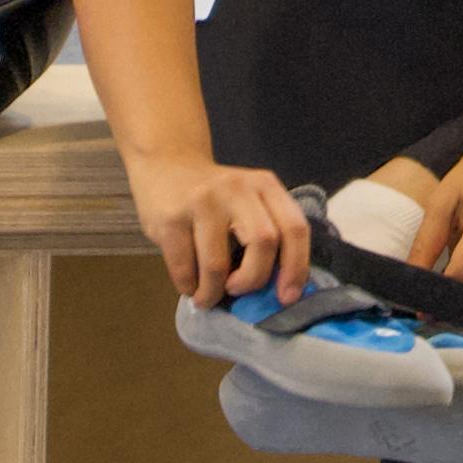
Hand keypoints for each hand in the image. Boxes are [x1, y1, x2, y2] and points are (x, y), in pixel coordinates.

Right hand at [127, 147, 310, 304]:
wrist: (165, 165)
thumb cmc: (214, 198)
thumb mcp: (248, 201)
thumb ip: (267, 232)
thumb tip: (278, 290)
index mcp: (265, 185)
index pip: (295, 227)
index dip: (297, 267)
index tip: (287, 297)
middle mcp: (237, 188)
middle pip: (263, 243)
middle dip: (252, 280)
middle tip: (236, 291)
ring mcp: (202, 200)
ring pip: (218, 265)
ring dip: (212, 293)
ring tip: (207, 297)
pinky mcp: (171, 218)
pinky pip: (185, 269)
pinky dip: (189, 287)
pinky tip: (189, 284)